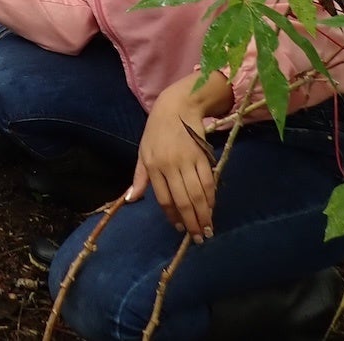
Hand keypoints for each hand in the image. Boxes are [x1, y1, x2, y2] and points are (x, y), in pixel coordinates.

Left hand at [128, 76, 224, 242]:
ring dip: (204, 213)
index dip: (172, 216)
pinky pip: (209, 181)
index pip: (164, 198)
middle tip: (198, 237)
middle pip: (183, 199)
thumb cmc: (156, 131)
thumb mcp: (142, 152)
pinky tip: (212, 207)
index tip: (178, 228)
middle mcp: (171, 165)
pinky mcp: (203, 156)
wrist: (177, 107)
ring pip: (198, 193)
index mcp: (153, 165)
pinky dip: (212, 197)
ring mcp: (188, 160)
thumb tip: (131, 199)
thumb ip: (139, 178)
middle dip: (192, 221)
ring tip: (207, 228)